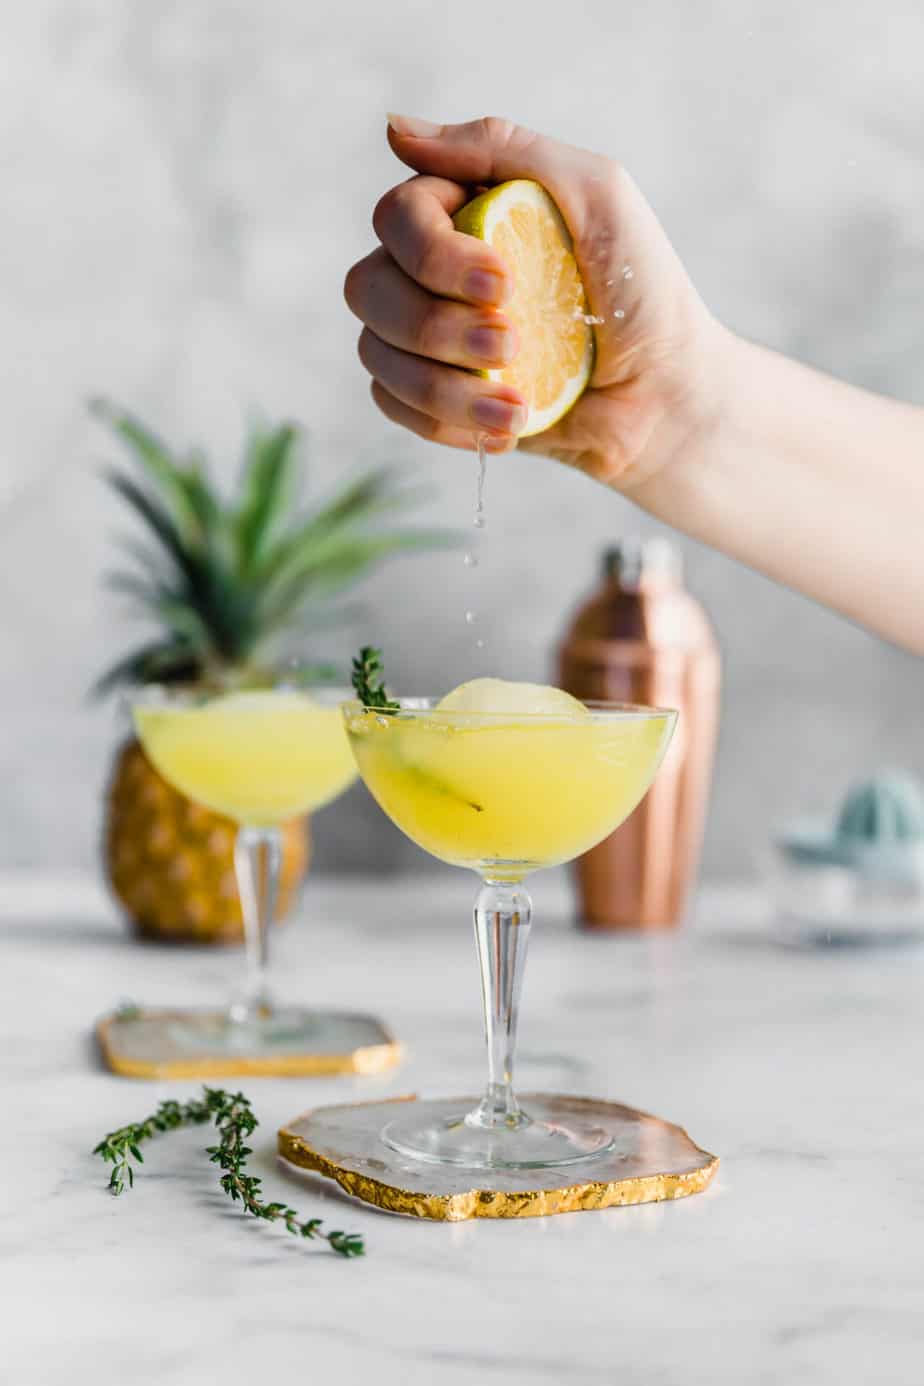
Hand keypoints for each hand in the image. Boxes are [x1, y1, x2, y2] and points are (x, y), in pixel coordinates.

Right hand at [344, 114, 724, 488]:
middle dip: (436, 326)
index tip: (505, 283)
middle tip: (512, 344)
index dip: (435, 255)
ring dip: (445, 385)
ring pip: (378, 354)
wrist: (662, 390)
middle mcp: (428, 270)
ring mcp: (426, 336)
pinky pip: (395, 406)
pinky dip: (445, 420)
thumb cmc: (638, 286)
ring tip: (518, 404)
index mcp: (461, 209)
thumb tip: (394, 131)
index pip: (398, 217)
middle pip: (368, 287)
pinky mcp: (434, 397)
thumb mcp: (593, 192)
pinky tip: (506, 423)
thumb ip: (502, 148)